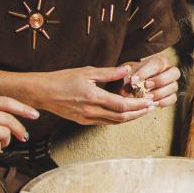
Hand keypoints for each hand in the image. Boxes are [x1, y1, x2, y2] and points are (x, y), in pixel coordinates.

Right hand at [42, 64, 163, 125]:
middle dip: (138, 113)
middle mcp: (91, 111)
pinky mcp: (83, 121)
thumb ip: (109, 73)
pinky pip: (105, 122)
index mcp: (93, 98)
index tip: (149, 101)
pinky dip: (118, 119)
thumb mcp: (86, 72)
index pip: (122, 105)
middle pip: (121, 117)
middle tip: (151, 107)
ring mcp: (87, 118)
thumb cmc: (62, 79)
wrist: (42, 92)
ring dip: (130, 117)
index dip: (138, 105)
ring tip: (142, 111)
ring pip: (114, 122)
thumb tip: (127, 69)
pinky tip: (125, 113)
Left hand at [119, 53, 181, 109]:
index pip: (157, 64)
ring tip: (146, 97)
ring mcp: (172, 83)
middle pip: (174, 72)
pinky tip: (152, 103)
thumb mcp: (130, 75)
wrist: (137, 84)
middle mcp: (169, 70)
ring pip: (173, 87)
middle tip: (146, 86)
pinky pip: (173, 98)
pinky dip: (163, 102)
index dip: (145, 72)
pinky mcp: (172, 95)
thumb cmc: (135, 76)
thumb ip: (128, 80)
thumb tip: (126, 88)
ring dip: (159, 93)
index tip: (133, 80)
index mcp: (159, 61)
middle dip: (159, 80)